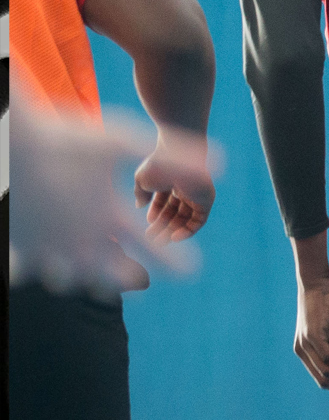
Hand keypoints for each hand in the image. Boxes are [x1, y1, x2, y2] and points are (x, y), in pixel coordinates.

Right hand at [8, 97, 201, 297]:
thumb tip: (216, 165)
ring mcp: (50, 251)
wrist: (8, 147)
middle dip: (127, 274)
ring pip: (76, 280)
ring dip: (85, 272)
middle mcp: (83, 243)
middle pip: (115, 277)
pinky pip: (34, 273)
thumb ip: (171, 156)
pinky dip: (43, 265)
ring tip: (88, 260)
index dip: (176, 263)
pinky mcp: (21, 252)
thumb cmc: (63, 139)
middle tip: (135, 274)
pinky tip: (45, 252)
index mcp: (110, 219)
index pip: (154, 251)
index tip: (189, 270)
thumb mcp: (118, 141)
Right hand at [134, 128, 217, 242]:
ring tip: (160, 241)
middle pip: (175, 213)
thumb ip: (141, 193)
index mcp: (170, 181)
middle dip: (163, 226)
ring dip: (173, 231)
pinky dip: (188, 230)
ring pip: (186, 218)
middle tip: (151, 239)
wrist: (177, 156)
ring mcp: (197, 195)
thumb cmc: (158, 164)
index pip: (164, 202)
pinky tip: (174, 237)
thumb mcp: (142, 180)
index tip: (147, 224)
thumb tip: (139, 206)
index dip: (156, 214)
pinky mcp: (207, 200)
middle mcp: (185, 188)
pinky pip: (199, 220)